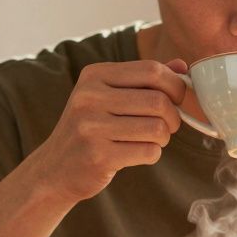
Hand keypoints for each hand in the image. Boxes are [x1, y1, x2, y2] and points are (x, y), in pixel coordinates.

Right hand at [30, 59, 187, 204]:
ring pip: (157, 128)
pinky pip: (149, 152)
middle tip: (168, 126)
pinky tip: (137, 153)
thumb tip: (182, 66)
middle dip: (173, 117)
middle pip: (158, 101)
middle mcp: (89, 97)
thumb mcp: (108, 96)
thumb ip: (144, 80)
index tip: (176, 99)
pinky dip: (152, 154)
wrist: (55, 170)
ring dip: (163, 138)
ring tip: (150, 140)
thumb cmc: (90, 129)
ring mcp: (91, 127)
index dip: (175, 85)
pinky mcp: (98, 156)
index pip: (152, 70)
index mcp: (94, 75)